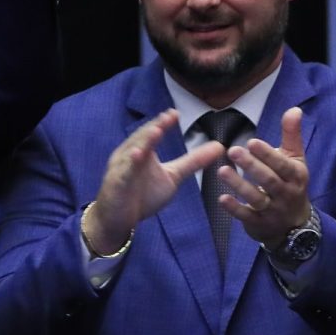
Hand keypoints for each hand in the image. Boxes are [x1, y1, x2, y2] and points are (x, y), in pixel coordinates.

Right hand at [83, 109, 225, 255]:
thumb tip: (219, 146)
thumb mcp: (172, 176)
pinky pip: (123, 172)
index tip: (175, 114)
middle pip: (142, 137)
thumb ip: (193, 162)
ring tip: (155, 131)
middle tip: (167, 117)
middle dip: (154, 127)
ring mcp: (121, 168)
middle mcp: (130, 155)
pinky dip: (129, 164)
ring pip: (132, 151)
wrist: (118, 220)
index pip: (153, 133)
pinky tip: (137, 155)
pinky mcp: (116, 184)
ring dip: (143, 141)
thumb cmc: (142, 196)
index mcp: (143, 151)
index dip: (163, 123)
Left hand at [218, 106, 312, 245]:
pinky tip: (222, 198)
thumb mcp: (295, 159)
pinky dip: (234, 208)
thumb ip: (292, 135)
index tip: (251, 142)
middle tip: (233, 150)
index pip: (282, 165)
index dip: (268, 154)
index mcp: (295, 175)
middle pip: (269, 180)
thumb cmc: (291, 183)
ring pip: (256, 198)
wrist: (294, 224)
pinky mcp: (259, 223)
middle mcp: (286, 194)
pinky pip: (246, 216)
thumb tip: (294, 109)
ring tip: (222, 171)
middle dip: (251, 166)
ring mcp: (273, 210)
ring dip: (239, 185)